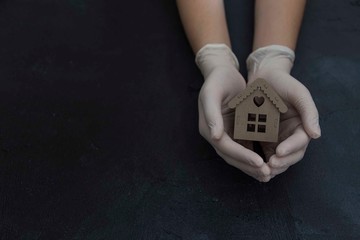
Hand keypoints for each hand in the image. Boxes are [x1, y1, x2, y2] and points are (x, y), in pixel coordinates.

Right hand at [196, 44, 271, 181]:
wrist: (223, 73)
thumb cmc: (217, 80)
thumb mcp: (212, 93)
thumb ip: (212, 114)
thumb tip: (215, 136)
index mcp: (208, 128)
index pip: (225, 147)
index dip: (241, 156)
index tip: (258, 162)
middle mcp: (216, 135)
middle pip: (232, 156)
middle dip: (248, 166)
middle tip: (267, 174)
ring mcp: (225, 135)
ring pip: (238, 156)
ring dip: (252, 166)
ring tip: (269, 174)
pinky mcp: (235, 132)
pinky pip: (245, 148)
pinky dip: (254, 157)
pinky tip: (267, 162)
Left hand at [247, 45, 320, 178]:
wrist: (263, 77)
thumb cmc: (283, 82)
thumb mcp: (298, 92)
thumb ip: (309, 112)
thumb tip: (316, 135)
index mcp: (303, 125)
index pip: (300, 141)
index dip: (291, 148)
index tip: (279, 152)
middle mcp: (292, 134)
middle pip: (291, 155)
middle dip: (282, 162)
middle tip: (270, 165)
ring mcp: (278, 138)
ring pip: (279, 158)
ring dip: (272, 166)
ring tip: (262, 170)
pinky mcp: (264, 139)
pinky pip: (265, 154)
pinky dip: (262, 162)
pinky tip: (254, 166)